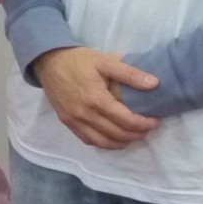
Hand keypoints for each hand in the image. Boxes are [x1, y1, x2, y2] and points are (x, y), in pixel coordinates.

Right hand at [34, 47, 159, 149]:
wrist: (48, 62)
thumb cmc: (79, 60)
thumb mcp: (105, 61)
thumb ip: (130, 74)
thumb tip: (154, 83)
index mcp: (96, 99)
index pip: (125, 120)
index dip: (143, 124)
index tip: (155, 121)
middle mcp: (84, 114)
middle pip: (116, 134)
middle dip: (136, 134)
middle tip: (147, 129)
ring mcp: (74, 121)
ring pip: (102, 142)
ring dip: (121, 143)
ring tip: (133, 136)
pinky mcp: (67, 123)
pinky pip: (88, 140)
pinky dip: (104, 143)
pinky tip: (113, 138)